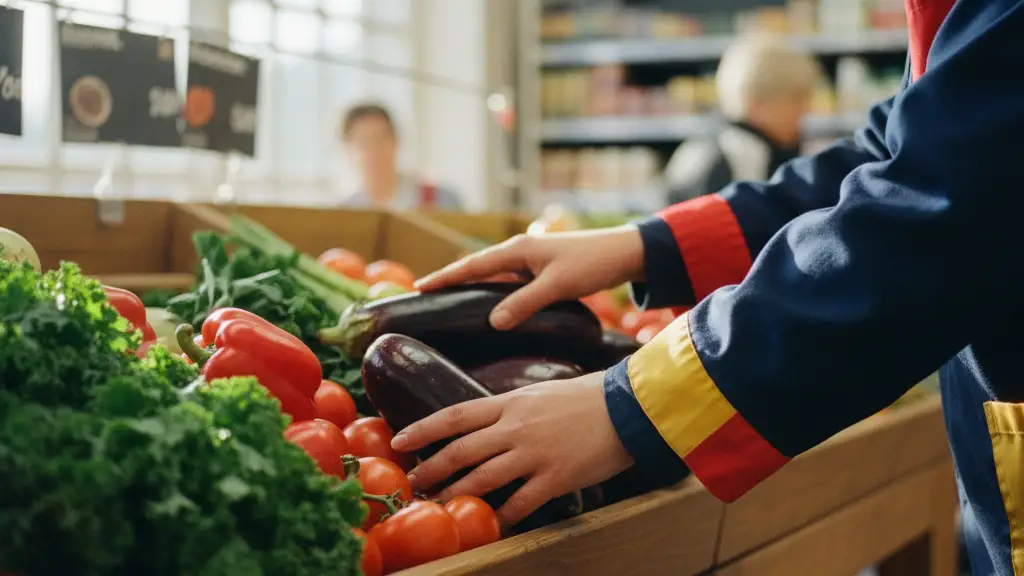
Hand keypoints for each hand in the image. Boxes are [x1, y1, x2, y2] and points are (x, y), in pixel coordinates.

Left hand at [390, 372, 633, 525]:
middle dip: (431, 469)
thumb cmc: (586, 396)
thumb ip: (511, 408)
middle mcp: (516, 427)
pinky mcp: (556, 477)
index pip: (456, 415)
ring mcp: (535, 453)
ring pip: (483, 478)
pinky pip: (519, 503)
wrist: (628, 406)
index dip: (423, 429)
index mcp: (510, 402)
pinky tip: (489, 525)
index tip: (399, 441)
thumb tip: (486, 422)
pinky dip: (501, 516)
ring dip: (456, 494)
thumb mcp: (540, 393)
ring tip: (437, 505)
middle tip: (411, 483)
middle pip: (461, 450)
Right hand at [415, 226, 644, 329]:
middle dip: (449, 280)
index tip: (418, 287)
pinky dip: (492, 292)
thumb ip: (525, 302)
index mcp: (517, 250)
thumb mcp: (558, 285)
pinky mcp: (541, 271)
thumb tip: (492, 321)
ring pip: (491, 275)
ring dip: (470, 286)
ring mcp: (530, 261)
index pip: (471, 266)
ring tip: (446, 302)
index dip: (444, 277)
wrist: (626, 253)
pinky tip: (489, 307)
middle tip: (422, 295)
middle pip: (475, 268)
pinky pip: (507, 282)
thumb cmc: (593, 263)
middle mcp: (519, 252)